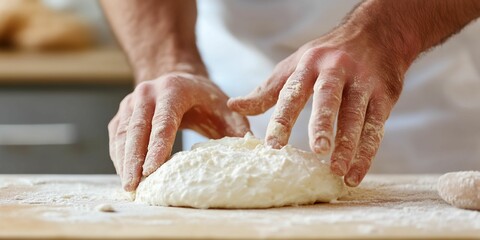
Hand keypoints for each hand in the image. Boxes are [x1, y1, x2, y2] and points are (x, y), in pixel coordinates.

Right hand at [109, 72, 249, 190]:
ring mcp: (130, 102)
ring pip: (122, 134)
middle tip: (134, 186)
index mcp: (173, 90)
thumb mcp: (226, 108)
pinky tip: (124, 175)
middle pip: (136, 129)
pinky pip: (116, 137)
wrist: (179, 80)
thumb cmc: (204, 98)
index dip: (157, 146)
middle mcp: (147, 93)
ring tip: (127, 186)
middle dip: (134, 160)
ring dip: (123, 161)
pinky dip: (119, 157)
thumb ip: (237, 128)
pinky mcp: (123, 114)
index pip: (163, 121)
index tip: (151, 170)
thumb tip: (248, 148)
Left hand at [228, 29, 404, 186]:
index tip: (273, 145)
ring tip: (338, 170)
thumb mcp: (295, 65)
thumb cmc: (327, 55)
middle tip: (318, 150)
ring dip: (349, 145)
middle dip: (323, 124)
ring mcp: (363, 82)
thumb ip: (267, 90)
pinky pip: (376, 127)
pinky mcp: (385, 95)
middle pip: (329, 99)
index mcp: (310, 65)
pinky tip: (355, 173)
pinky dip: (366, 153)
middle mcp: (337, 70)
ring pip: (357, 116)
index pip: (293, 93)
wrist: (378, 33)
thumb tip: (234, 106)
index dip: (283, 119)